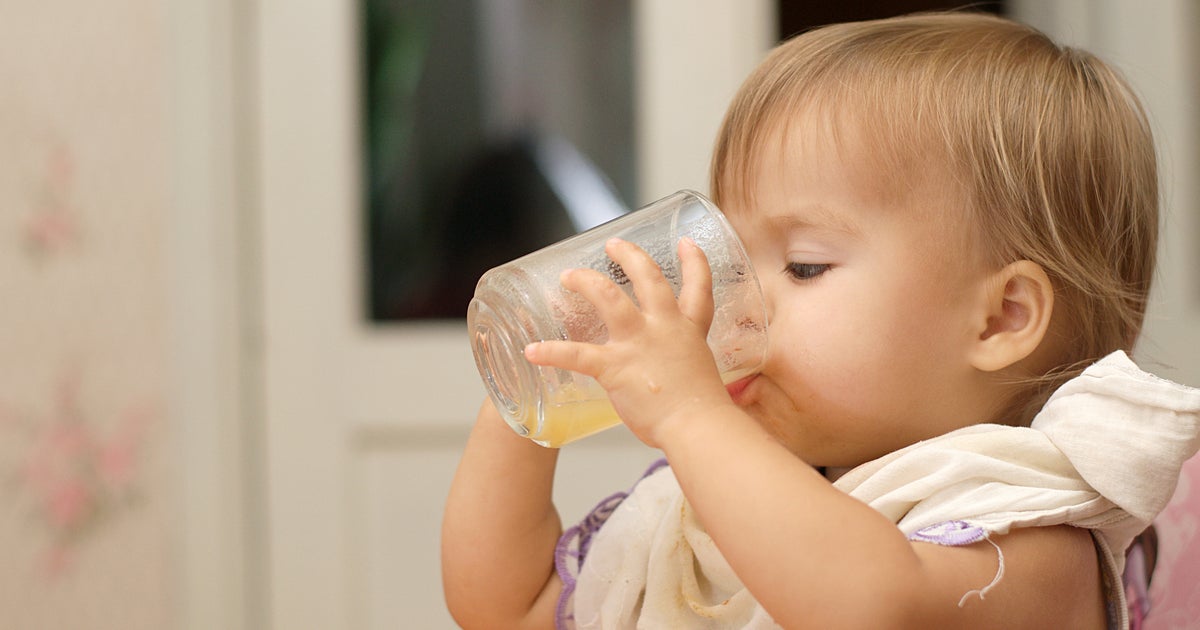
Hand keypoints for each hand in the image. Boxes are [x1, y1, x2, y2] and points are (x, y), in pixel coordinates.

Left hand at [524, 237, 734, 447]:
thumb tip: (666, 381)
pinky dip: (551, 352)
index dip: (693, 261)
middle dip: (629, 255)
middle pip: (648, 277)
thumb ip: (678, 366)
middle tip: (613, 245)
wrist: (698, 427)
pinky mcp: (614, 367)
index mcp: (688, 330)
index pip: (698, 287)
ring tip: (569, 276)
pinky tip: (531, 351)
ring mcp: (637, 344)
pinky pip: (575, 354)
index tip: (684, 242)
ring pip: (609, 297)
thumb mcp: (698, 375)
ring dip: (586, 282)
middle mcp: (663, 328)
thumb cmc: (701, 412)